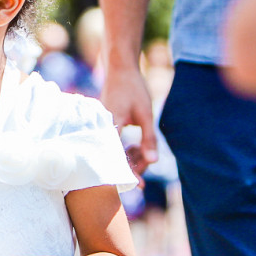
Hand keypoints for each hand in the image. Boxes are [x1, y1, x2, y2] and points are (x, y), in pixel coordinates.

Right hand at [100, 59, 157, 176]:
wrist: (120, 69)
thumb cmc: (134, 88)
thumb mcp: (146, 114)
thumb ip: (149, 139)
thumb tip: (153, 162)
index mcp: (111, 125)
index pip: (118, 157)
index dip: (129, 172)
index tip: (140, 186)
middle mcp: (103, 129)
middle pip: (117, 157)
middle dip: (134, 163)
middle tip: (150, 159)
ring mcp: (102, 128)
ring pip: (115, 152)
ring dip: (131, 156)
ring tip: (145, 149)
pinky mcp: (105, 128)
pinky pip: (114, 145)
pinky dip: (125, 149)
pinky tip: (136, 145)